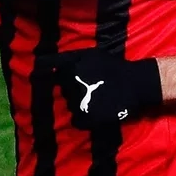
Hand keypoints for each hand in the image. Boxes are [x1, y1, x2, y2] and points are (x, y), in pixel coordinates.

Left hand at [38, 48, 161, 128]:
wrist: (136, 83)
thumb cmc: (112, 66)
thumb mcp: (88, 54)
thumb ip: (64, 58)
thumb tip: (39, 62)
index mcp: (70, 68)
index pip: (51, 75)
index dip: (55, 77)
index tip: (57, 80)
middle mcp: (71, 85)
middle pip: (64, 92)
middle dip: (72, 90)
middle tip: (89, 88)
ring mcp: (80, 102)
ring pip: (70, 106)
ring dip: (79, 104)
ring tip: (96, 98)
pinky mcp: (89, 117)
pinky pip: (77, 121)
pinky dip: (83, 119)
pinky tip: (94, 111)